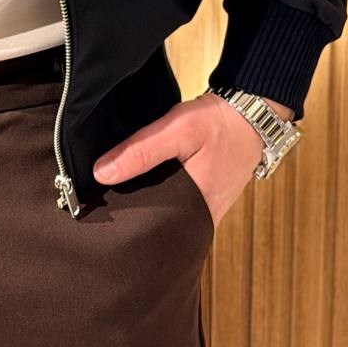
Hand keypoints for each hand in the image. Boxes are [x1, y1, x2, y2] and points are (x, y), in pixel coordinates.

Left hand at [91, 91, 294, 229]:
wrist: (251, 115)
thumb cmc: (219, 123)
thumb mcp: (178, 129)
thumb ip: (141, 150)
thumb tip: (101, 173)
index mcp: (196, 212)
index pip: (150, 231)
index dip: (123, 225)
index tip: (96, 217)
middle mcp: (201, 219)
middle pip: (156, 227)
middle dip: (131, 218)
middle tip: (98, 207)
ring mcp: (204, 211)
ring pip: (165, 217)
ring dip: (144, 205)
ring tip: (113, 197)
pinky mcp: (203, 200)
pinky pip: (175, 206)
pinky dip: (158, 196)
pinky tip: (139, 185)